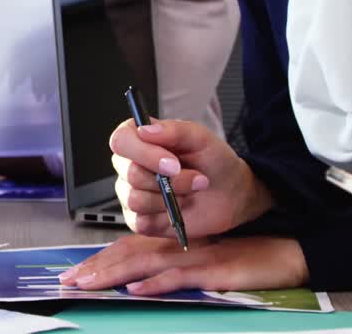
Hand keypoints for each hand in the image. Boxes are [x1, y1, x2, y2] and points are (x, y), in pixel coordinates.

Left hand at [59, 235, 308, 295]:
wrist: (283, 254)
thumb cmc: (244, 260)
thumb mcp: (202, 264)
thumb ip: (172, 268)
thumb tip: (139, 282)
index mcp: (174, 243)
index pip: (128, 249)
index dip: (100, 260)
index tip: (75, 274)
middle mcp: (178, 245)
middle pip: (129, 254)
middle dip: (96, 268)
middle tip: (69, 280)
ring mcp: (194, 257)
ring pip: (146, 263)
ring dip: (115, 274)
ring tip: (89, 284)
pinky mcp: (213, 270)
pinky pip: (180, 276)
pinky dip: (157, 283)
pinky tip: (137, 289)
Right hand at [110, 118, 268, 238]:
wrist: (230, 193)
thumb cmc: (213, 161)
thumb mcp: (201, 138)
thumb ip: (174, 130)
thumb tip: (145, 130)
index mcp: (138, 139)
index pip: (120, 141)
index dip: (144, 153)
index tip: (173, 163)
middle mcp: (128, 165)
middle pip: (130, 173)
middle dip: (171, 180)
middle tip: (196, 178)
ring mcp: (131, 193)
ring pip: (136, 199)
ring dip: (171, 198)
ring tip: (191, 191)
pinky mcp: (139, 220)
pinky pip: (141, 222)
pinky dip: (167, 216)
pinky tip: (180, 208)